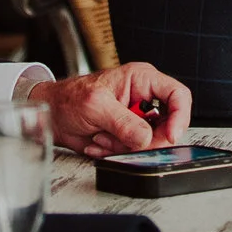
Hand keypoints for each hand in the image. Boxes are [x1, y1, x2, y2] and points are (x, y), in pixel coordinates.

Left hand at [30, 63, 191, 157]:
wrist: (52, 115)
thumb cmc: (69, 99)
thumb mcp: (96, 106)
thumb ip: (123, 122)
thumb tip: (146, 138)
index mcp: (142, 80)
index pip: (177, 95)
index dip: (179, 117)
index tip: (170, 136)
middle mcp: (144, 99)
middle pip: (167, 125)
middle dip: (144, 139)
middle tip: (122, 141)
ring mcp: (137, 119)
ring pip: (150, 142)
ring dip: (124, 146)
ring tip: (102, 136)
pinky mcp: (128, 135)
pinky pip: (135, 151)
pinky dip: (116, 152)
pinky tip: (99, 142)